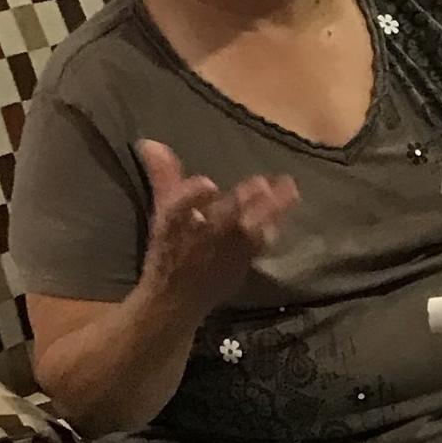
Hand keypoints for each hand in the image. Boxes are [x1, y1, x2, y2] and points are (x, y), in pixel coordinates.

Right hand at [136, 141, 299, 316]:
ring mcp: (223, 256)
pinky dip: (270, 232)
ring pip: (249, 233)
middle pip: (225, 219)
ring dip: (269, 213)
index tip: (208, 184)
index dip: (192, 197)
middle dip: (246, 203)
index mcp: (174, 224)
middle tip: (266, 184)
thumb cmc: (170, 251)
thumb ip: (164, 176)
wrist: (176, 299)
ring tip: (290, 191)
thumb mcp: (164, 212)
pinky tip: (282, 218)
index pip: (179, 208)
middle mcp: (200, 240)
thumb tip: (151, 143)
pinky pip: (258, 248)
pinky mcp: (239, 267)